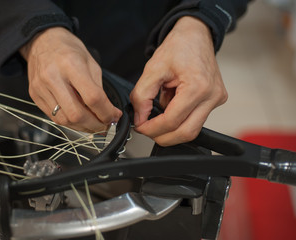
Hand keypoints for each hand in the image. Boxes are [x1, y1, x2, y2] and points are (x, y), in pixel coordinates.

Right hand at [20, 27, 121, 131]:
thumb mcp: (91, 63)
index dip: (106, 112)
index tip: (114, 117)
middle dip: (95, 125)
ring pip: (64, 120)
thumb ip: (99, 89)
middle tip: (104, 125)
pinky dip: (70, 122)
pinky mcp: (34, 95)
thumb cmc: (68, 49)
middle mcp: (53, 77)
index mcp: (71, 65)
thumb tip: (109, 112)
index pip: (92, 97)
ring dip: (82, 127)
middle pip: (76, 114)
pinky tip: (79, 119)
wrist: (42, 40)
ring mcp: (41, 87)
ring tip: (93, 124)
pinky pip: (54, 117)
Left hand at [130, 16, 227, 145]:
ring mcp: (216, 100)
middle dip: (162, 136)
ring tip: (158, 114)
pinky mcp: (216, 101)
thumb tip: (140, 119)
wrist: (196, 35)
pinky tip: (171, 106)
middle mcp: (212, 96)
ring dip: (171, 129)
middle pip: (186, 133)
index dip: (152, 128)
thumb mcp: (152, 68)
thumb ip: (142, 96)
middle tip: (146, 129)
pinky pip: (195, 120)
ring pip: (192, 130)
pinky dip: (179, 120)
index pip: (172, 121)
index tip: (139, 127)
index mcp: (198, 86)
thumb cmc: (178, 47)